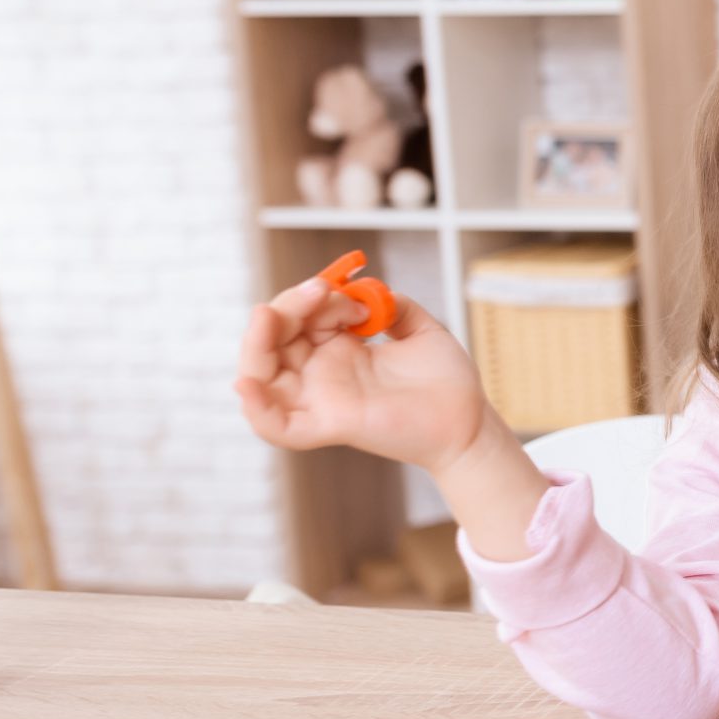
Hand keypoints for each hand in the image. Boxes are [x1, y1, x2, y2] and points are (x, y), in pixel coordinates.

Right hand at [234, 274, 490, 472]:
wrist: (471, 421)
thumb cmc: (446, 381)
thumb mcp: (421, 330)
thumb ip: (393, 306)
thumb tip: (367, 291)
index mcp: (338, 349)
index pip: (300, 317)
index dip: (312, 297)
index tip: (349, 292)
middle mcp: (322, 374)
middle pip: (272, 341)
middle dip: (284, 308)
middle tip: (317, 290)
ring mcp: (321, 400)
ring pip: (261, 378)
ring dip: (255, 344)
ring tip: (268, 316)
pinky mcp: (330, 425)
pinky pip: (279, 427)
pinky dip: (257, 409)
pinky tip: (248, 385)